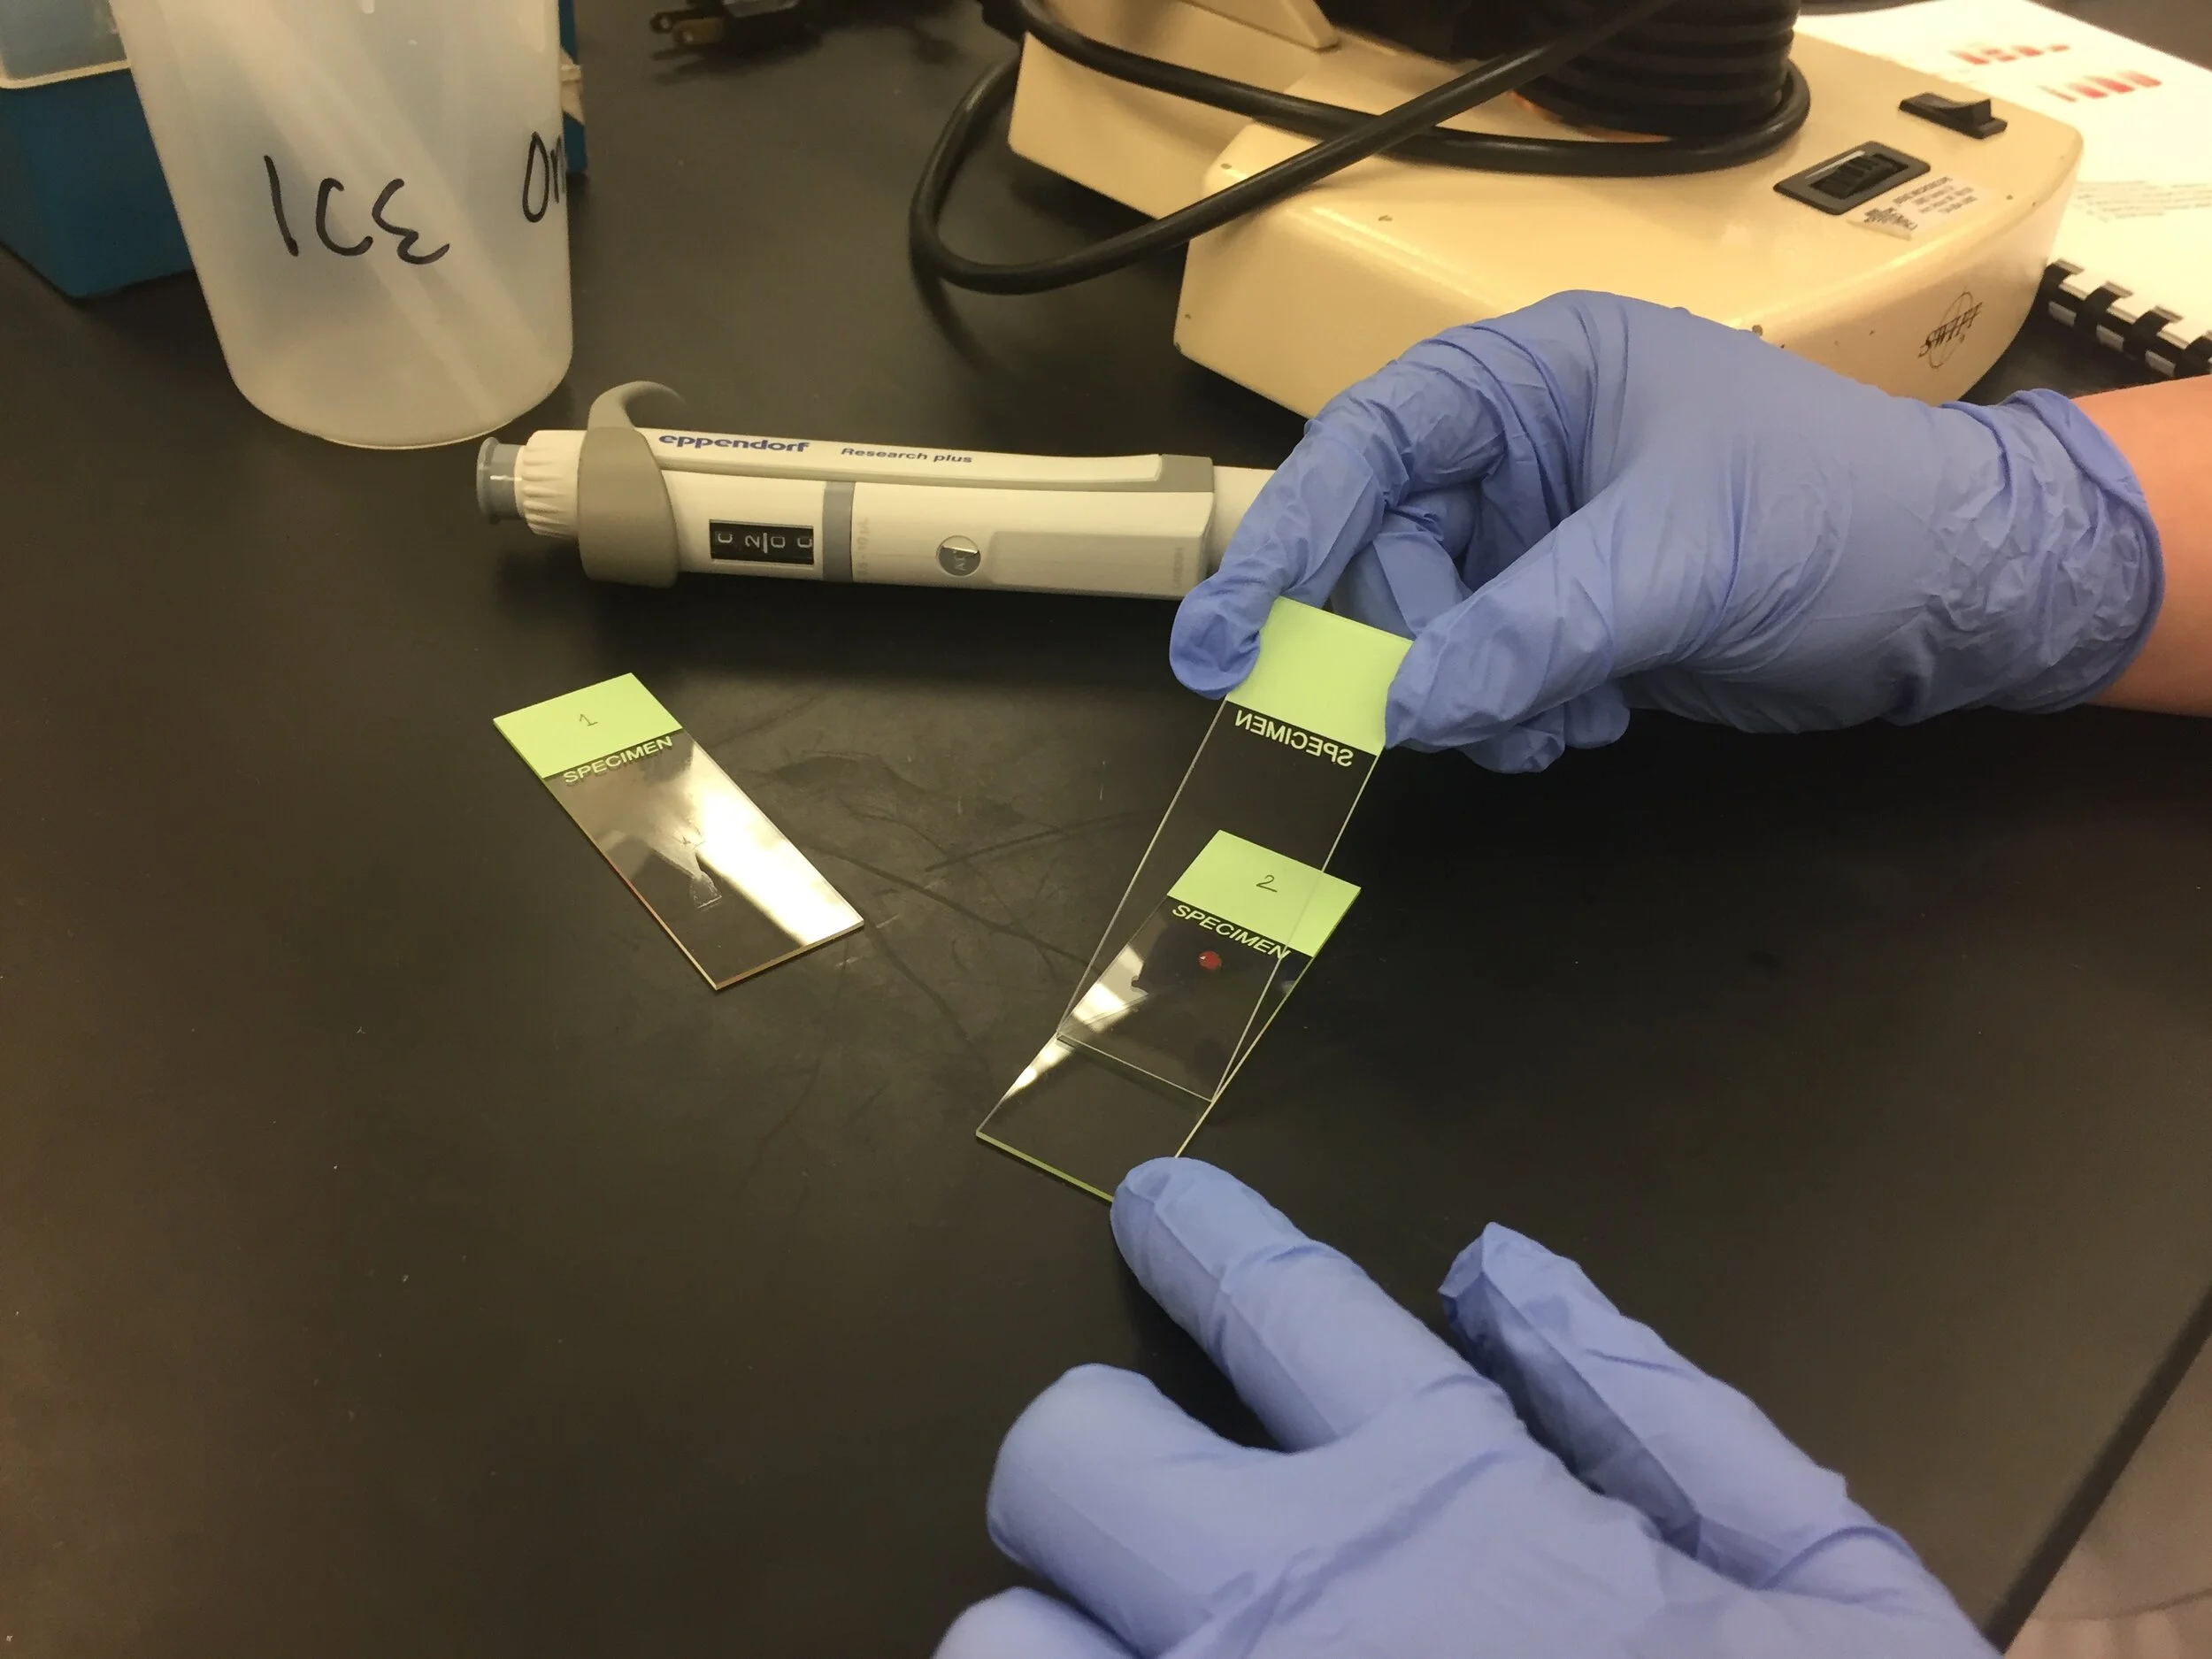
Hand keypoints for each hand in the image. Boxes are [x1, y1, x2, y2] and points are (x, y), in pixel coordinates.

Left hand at [936, 1159, 1994, 1658]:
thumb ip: (1659, 1408)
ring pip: (1000, 1638)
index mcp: (1451, 1502)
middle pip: (1065, 1452)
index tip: (1157, 1205)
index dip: (1204, 1238)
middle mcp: (1291, 1598)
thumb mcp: (1821, 1589)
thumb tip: (1508, 1269)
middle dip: (1092, 1462)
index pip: (1280, 1303)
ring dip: (1059, 1634)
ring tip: (1137, 1651)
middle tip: (1145, 1504)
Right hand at [1173, 292, 2161, 771]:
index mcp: (1536, 378)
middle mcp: (1522, 449)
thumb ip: (1531, 630)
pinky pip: (1483, 674)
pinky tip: (1589, 721)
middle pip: (1381, 553)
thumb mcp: (1679, 560)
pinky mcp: (1567, 613)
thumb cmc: (1839, 519)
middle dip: (1404, 646)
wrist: (1961, 596)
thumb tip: (1403, 711)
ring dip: (1468, 698)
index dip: (1282, 543)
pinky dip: (1510, 716)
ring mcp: (1542, 535)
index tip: (1222, 649)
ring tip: (1558, 723)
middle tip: (1431, 719)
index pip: (1366, 448)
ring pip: (1427, 631)